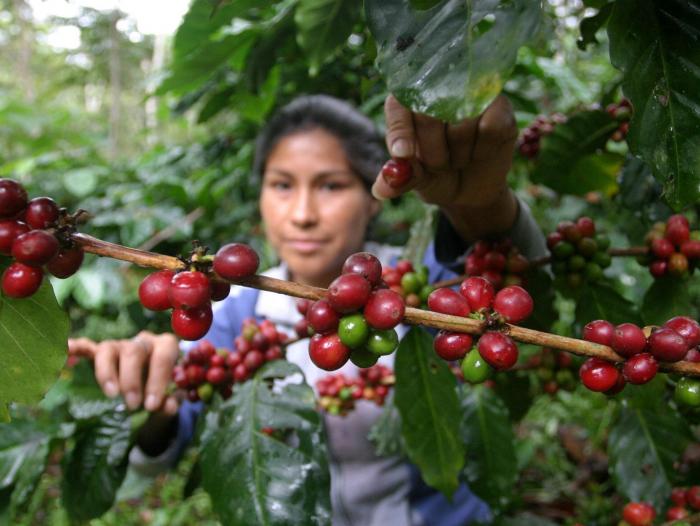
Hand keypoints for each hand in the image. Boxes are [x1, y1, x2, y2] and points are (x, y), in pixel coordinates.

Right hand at [68, 331, 179, 413]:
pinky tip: (67, 350)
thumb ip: (169, 403)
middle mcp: (142, 341)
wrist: (150, 388)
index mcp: (165, 346)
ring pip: (108, 348)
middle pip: (134, 351)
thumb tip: (167, 406)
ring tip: (111, 394)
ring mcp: (120, 345)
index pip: (164, 355)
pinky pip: (86, 347)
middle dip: (132, 379)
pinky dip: (76, 348)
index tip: (152, 405)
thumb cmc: (160, 391)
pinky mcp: (99, 353)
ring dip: (107, 372)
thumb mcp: (169, 399)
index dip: (158, 379)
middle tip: (133, 405)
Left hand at [372, 94, 518, 239]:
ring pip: (462, 122)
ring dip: (459, 153)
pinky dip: (483, 148)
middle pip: (430, 115)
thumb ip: (400, 179)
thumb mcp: (416, 180)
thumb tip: (380, 190)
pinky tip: (480, 153)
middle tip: (439, 166)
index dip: (401, 131)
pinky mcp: (499, 107)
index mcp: (408, 103)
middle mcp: (438, 91)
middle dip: (433, 152)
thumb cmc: (435, 176)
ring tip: (459, 159)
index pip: (399, 107)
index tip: (403, 154)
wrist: (469, 190)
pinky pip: (490, 127)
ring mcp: (470, 95)